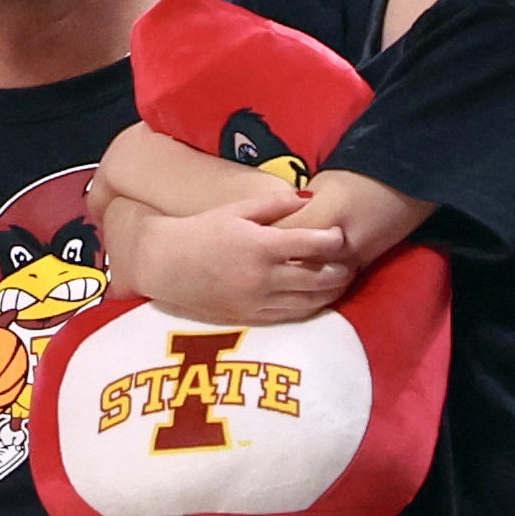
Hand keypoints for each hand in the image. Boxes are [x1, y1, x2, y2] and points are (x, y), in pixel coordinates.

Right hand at [103, 187, 350, 320]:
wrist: (165, 264)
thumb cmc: (199, 232)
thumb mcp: (235, 211)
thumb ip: (274, 204)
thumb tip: (307, 198)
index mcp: (262, 246)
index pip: (314, 244)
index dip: (334, 239)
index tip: (339, 235)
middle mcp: (264, 277)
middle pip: (320, 277)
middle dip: (341, 269)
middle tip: (349, 261)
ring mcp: (259, 301)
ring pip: (310, 301)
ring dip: (331, 292)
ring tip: (340, 281)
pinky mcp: (251, 317)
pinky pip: (291, 315)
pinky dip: (310, 307)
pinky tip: (317, 298)